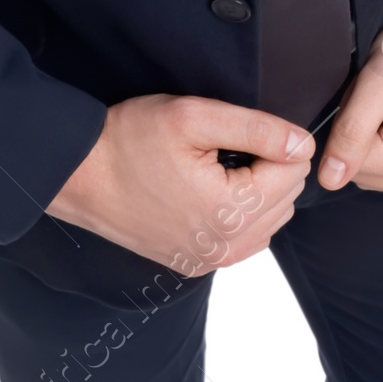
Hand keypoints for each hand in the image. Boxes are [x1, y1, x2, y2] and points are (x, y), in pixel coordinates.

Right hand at [47, 95, 315, 275]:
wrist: (79, 176)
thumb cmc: (128, 142)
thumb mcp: (193, 117)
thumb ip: (257, 129)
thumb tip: (303, 143)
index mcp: (231, 212)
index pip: (296, 169)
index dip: (273, 140)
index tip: (235, 132)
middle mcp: (227, 247)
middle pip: (287, 195)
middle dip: (268, 166)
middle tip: (222, 147)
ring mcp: (213, 261)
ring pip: (272, 218)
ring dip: (257, 190)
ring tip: (215, 168)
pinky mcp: (199, 264)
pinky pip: (248, 238)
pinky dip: (242, 213)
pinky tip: (211, 191)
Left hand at [316, 12, 382, 198]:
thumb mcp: (379, 80)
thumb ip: (351, 131)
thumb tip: (329, 180)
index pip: (346, 163)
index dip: (348, 123)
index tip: (375, 96)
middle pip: (359, 170)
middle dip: (358, 131)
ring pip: (368, 169)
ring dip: (368, 136)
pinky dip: (381, 141)